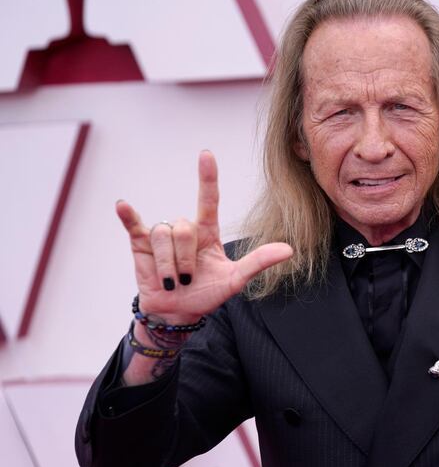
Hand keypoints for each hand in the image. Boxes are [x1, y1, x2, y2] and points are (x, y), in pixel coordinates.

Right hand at [116, 150, 292, 322]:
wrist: (177, 312)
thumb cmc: (207, 293)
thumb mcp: (235, 279)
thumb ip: (259, 262)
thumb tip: (289, 250)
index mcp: (208, 232)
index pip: (208, 199)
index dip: (207, 177)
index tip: (206, 154)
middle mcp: (186, 229)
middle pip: (184, 228)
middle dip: (185, 259)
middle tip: (187, 279)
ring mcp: (162, 236)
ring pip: (163, 234)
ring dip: (168, 263)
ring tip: (171, 280)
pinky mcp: (140, 244)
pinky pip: (134, 226)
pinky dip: (128, 216)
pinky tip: (122, 205)